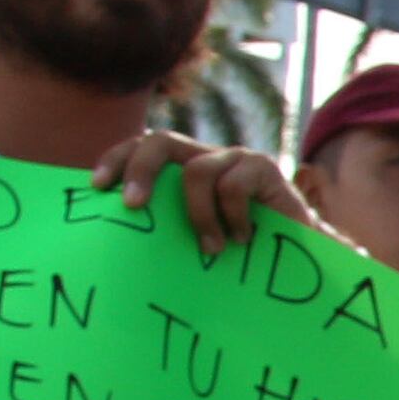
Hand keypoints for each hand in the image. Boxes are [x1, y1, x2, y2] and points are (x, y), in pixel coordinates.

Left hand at [87, 127, 295, 264]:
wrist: (302, 259)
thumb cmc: (240, 255)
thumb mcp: (193, 240)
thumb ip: (165, 230)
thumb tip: (109, 245)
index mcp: (182, 170)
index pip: (141, 148)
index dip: (117, 161)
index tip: (96, 188)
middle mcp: (206, 157)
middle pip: (160, 141)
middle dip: (139, 170)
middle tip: (132, 206)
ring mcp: (235, 159)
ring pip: (196, 171)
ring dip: (198, 215)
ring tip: (210, 249)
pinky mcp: (263, 168)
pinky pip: (232, 186)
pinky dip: (232, 218)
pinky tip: (243, 240)